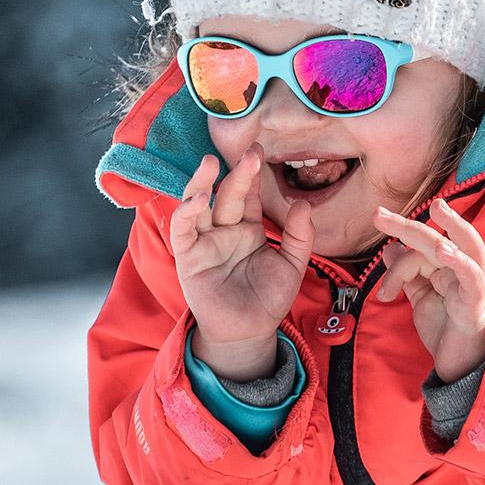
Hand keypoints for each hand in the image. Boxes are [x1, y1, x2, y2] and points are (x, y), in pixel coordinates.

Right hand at [171, 144, 313, 374]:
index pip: (249, 194)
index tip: (259, 152)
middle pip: (228, 195)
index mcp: (248, 228)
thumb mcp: (293, 265)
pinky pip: (183, 229)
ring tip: (210, 164)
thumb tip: (302, 203)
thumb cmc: (268, 299)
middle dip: (237, 173)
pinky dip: (186, 212)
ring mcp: (204, 241)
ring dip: (202, 183)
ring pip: (199, 204)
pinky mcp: (187, 257)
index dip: (253, 174)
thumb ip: (300, 236)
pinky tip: (198, 199)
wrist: (250, 333)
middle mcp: (225, 230)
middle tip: (250, 154)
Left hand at [373, 197, 484, 382]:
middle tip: (378, 215)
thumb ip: (407, 274)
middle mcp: (463, 267)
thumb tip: (389, 248)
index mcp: (448, 267)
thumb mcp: (421, 299)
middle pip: (435, 238)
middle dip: (406, 225)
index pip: (417, 253)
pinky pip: (471, 274)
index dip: (395, 268)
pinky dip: (458, 260)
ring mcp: (474, 281)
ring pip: (461, 245)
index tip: (382, 293)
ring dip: (451, 225)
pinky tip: (443, 250)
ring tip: (437, 208)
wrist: (462, 367)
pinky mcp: (478, 299)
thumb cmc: (447, 331)